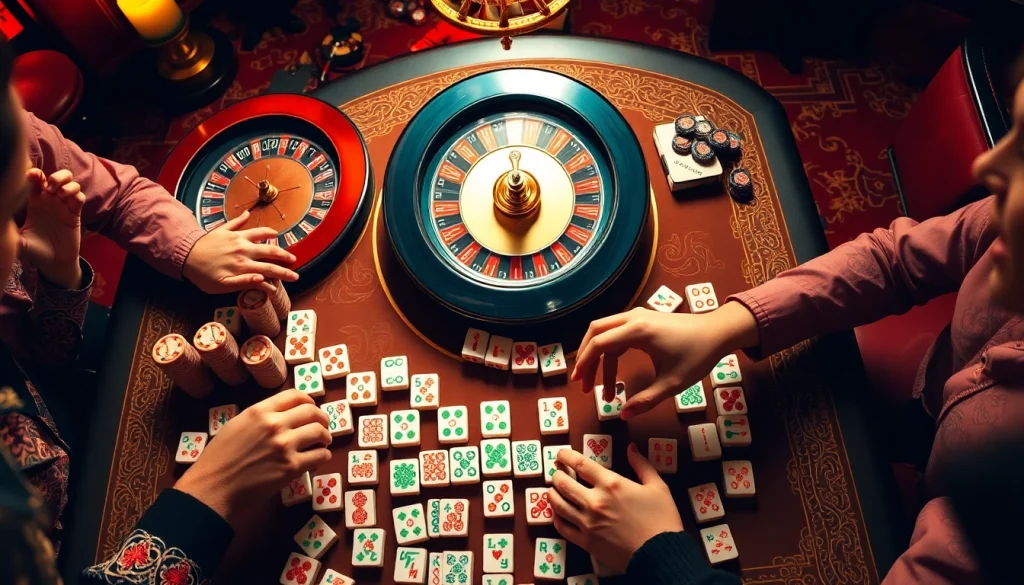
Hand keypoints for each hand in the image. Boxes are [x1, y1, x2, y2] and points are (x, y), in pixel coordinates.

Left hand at [18, 169, 84, 288]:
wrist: (54, 262)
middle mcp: (50, 201)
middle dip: (56, 176)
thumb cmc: (35, 250)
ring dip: (67, 184)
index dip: (35, 174)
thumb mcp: (18, 241)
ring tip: (60, 193)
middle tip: (50, 186)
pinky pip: (80, 197)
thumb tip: (1, 224)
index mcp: (35, 202)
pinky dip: (76, 195)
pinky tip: (69, 201)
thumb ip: (9, 232)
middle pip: (57, 176)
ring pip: (71, 183)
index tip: (32, 176)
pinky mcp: (76, 214)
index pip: (36, 180)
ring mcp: (64, 206)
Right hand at [174, 390, 330, 524]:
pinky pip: (320, 456)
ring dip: (325, 437)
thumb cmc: (220, 457)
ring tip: (323, 442)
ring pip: (320, 432)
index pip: (295, 396)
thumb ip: (261, 416)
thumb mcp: (237, 425)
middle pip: (313, 412)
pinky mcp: (292, 467)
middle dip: (322, 418)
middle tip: (323, 426)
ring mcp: (285, 445)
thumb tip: (285, 415)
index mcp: (260, 411)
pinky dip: (323, 456)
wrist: (214, 486)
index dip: (309, 401)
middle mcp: (275, 424)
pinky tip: (319, 458)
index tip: (312, 408)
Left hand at [182, 210, 299, 293]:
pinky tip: (248, 215)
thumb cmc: (203, 275)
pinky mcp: (225, 230)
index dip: (285, 273)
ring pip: (259, 234)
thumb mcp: (224, 286)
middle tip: (293, 260)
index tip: (295, 276)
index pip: (271, 269)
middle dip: (285, 256)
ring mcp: (236, 238)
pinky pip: (236, 222)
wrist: (184, 256)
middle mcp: (244, 250)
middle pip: (270, 252)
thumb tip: (264, 280)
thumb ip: (245, 282)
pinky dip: (243, 218)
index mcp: (244, 265)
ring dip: (270, 235)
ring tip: (277, 237)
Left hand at [549, 445, 683, 573]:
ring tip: (553, 489)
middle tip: (557, 471)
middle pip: (563, 483)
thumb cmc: (662, 519)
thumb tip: (631, 448)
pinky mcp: (586, 542)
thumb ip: (642, 465)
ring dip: (553, 493)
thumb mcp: (657, 487)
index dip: (566, 456)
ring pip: (558, 504)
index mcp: (611, 484)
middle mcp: (594, 501)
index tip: (561, 454)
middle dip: (557, 474)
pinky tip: (558, 513)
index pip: (580, 464)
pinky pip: (563, 527)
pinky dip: (556, 518)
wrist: (661, 554)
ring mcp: (587, 523)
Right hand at [572, 303, 758, 418]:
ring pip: (604, 330)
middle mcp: (633, 318)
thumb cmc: (698, 355)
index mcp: (638, 331)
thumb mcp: (673, 383)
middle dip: (586, 358)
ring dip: (597, 355)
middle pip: (595, 332)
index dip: (585, 363)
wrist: (719, 332)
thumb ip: (646, 400)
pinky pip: (616, 331)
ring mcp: (638, 316)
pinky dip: (609, 350)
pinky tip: (611, 370)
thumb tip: (623, 415)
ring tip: (597, 385)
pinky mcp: (643, 319)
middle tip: (583, 383)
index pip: (599, 343)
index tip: (580, 383)